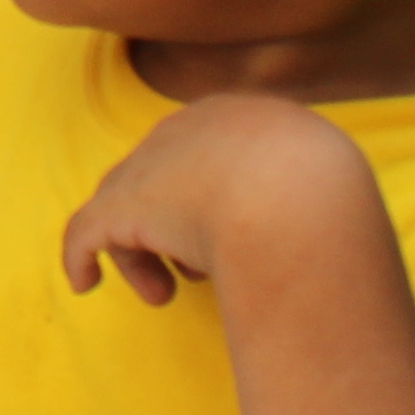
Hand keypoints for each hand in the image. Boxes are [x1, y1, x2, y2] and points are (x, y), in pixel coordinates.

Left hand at [61, 92, 379, 307]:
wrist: (300, 203)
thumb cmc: (330, 208)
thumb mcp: (333, 194)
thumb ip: (317, 206)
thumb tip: (328, 235)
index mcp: (247, 119)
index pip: (210, 152)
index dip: (210, 197)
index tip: (227, 242)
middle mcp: (193, 129)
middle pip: (164, 175)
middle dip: (172, 223)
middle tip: (190, 275)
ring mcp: (154, 164)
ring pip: (126, 204)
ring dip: (138, 251)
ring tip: (160, 295)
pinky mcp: (122, 205)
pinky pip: (88, 230)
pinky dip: (81, 255)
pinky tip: (82, 283)